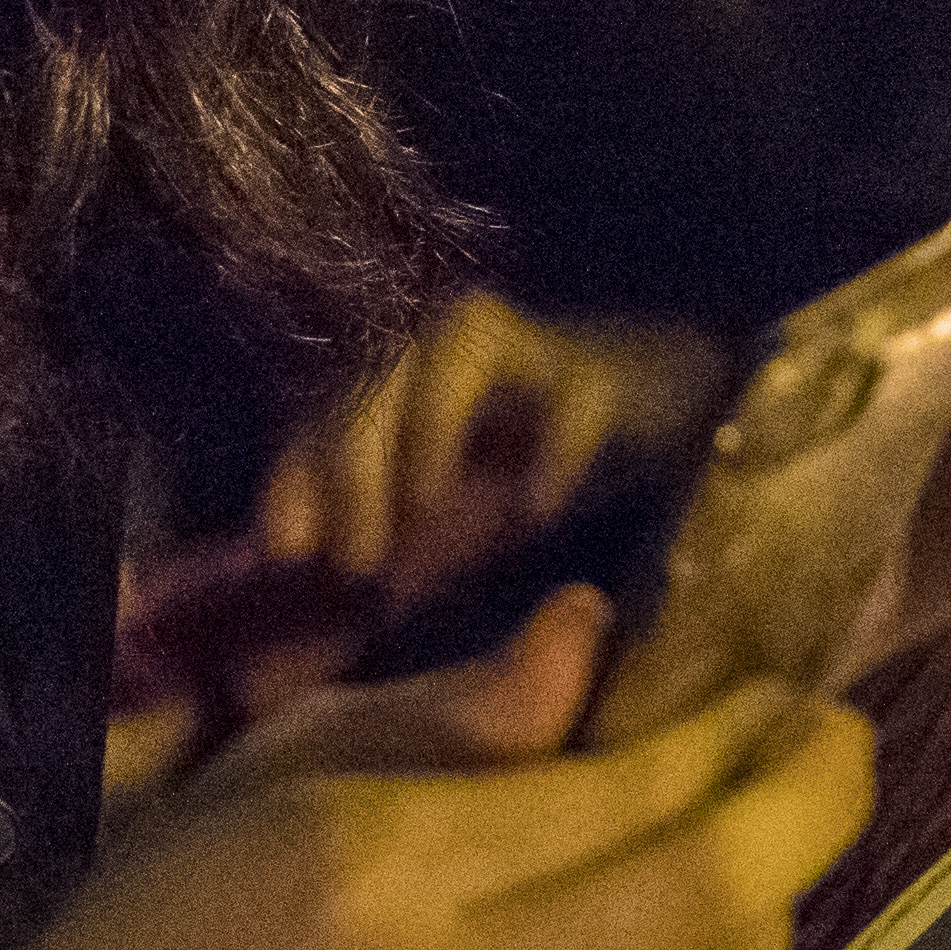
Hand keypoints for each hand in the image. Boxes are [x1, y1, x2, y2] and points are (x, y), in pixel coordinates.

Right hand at [0, 590, 876, 949]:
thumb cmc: (160, 927)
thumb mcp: (281, 772)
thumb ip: (452, 713)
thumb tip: (595, 637)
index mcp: (382, 864)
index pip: (634, 794)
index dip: (743, 737)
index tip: (785, 700)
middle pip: (710, 905)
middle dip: (805, 812)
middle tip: (825, 761)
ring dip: (764, 936)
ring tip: (750, 879)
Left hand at [258, 291, 723, 595]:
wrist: (664, 417)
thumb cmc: (528, 467)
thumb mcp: (441, 523)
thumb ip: (382, 547)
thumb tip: (310, 605)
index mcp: (405, 383)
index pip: (324, 414)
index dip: (295, 476)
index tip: (286, 552)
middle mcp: (451, 350)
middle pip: (377, 372)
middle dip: (353, 465)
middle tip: (360, 560)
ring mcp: (529, 350)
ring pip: (458, 345)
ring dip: (432, 423)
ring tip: (427, 508)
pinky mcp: (602, 370)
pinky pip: (573, 390)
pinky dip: (553, 446)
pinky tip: (536, 509)